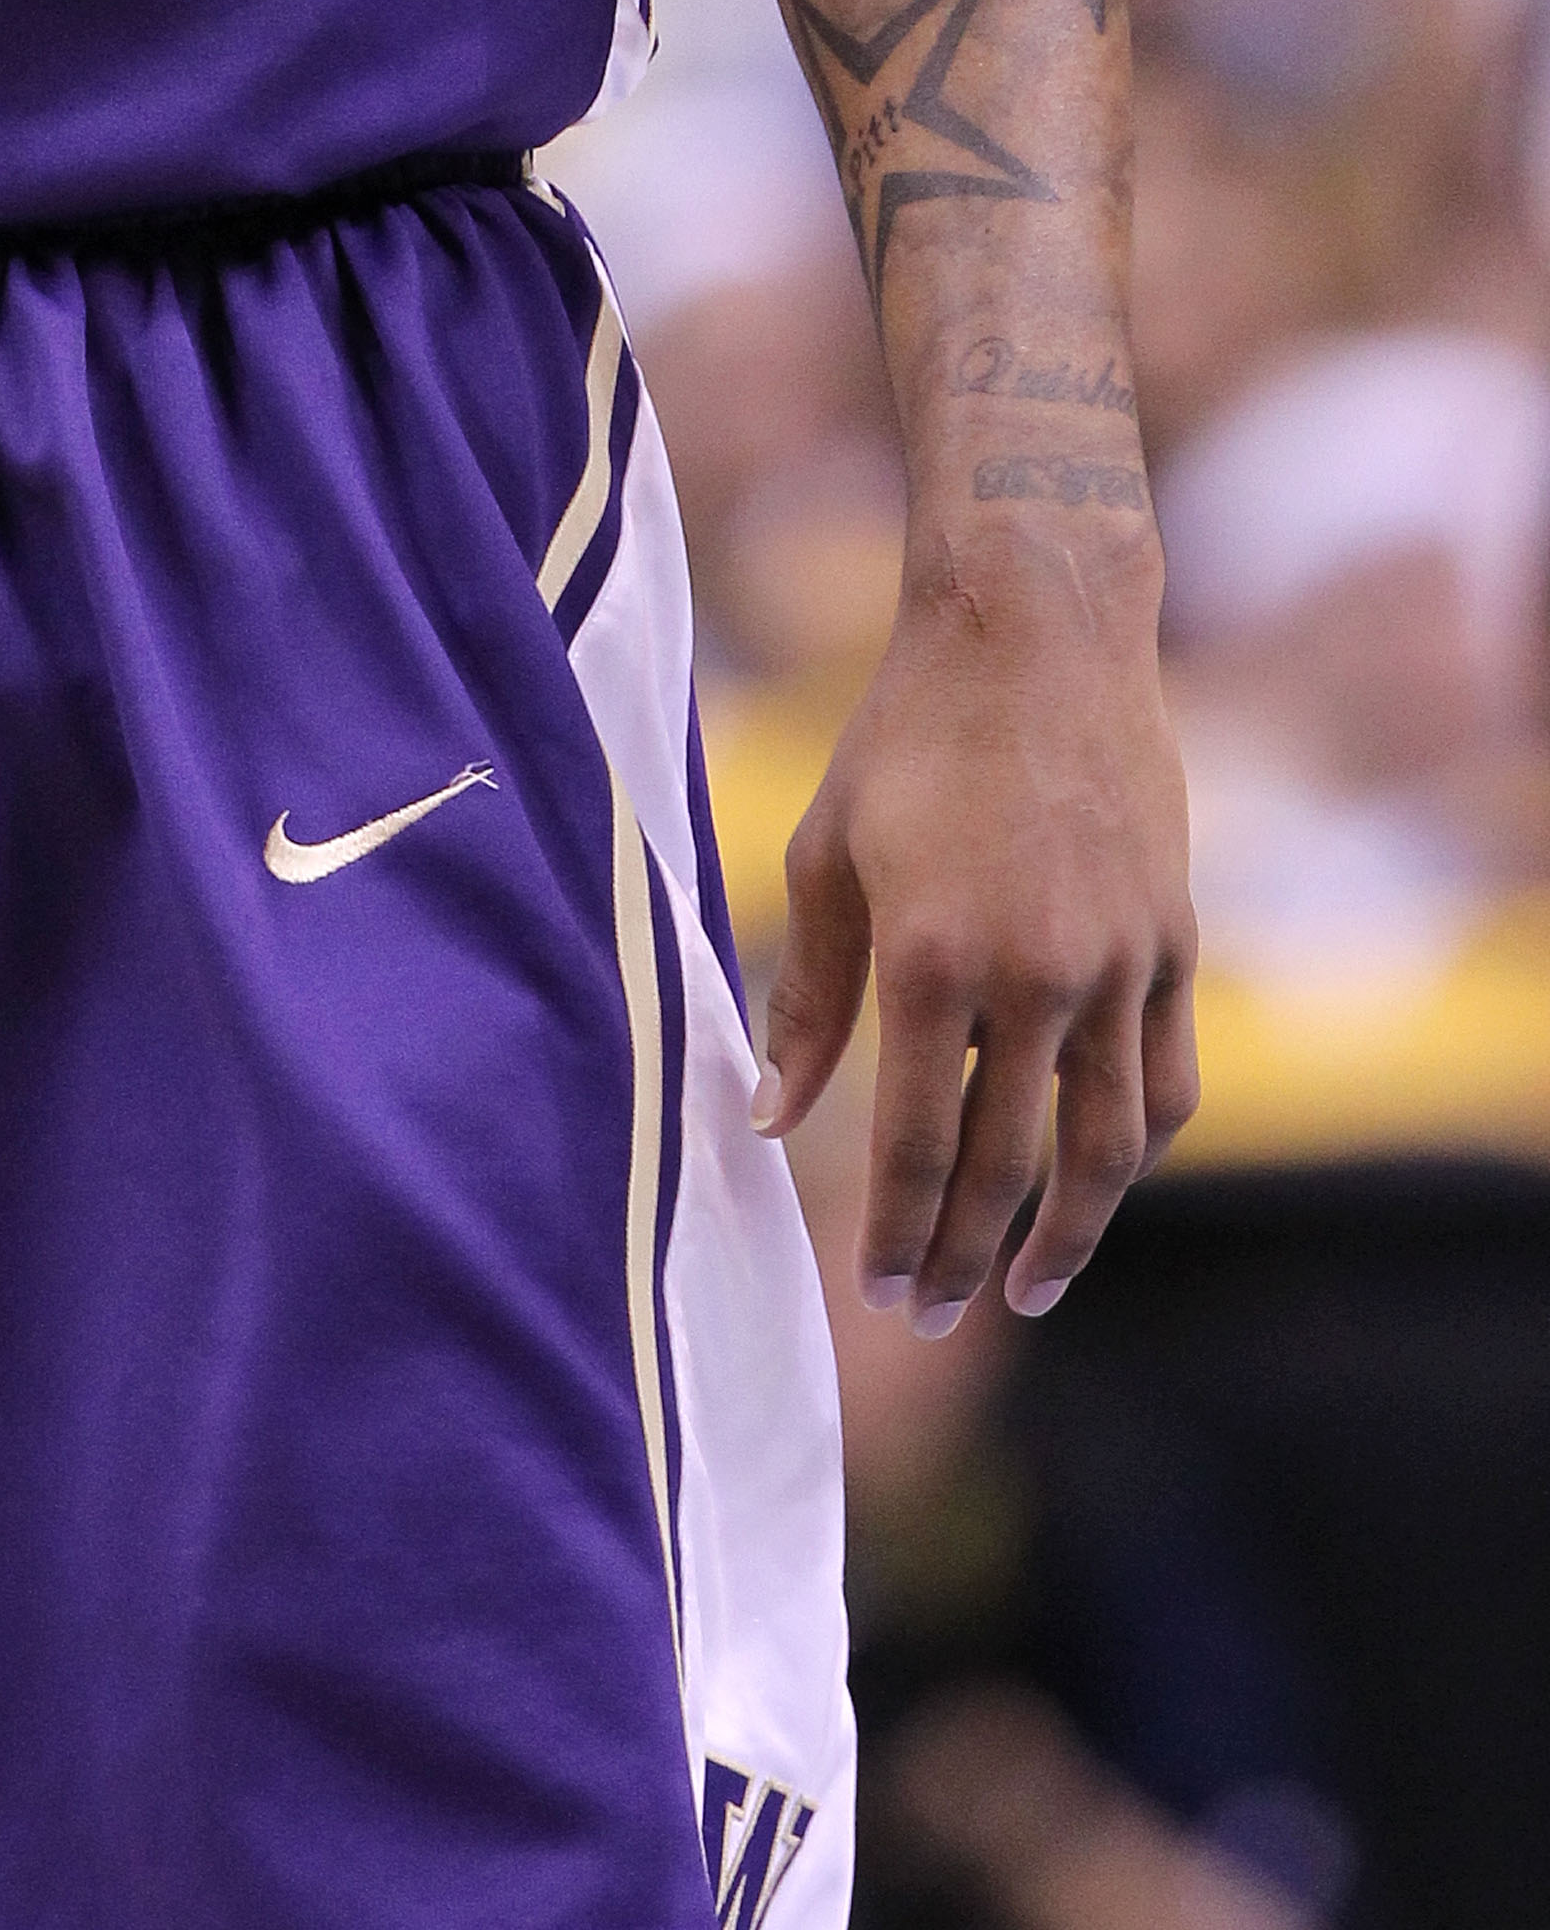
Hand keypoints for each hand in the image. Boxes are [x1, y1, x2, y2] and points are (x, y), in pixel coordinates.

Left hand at [758, 540, 1196, 1328]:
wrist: (1034, 631)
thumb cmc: (908, 737)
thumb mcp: (826, 855)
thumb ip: (805, 996)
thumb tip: (769, 1117)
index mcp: (933, 957)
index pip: (921, 1144)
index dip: (898, 1232)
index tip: (875, 1289)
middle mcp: (1037, 974)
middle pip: (1011, 1165)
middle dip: (968, 1255)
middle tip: (930, 1313)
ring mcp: (1120, 962)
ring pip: (1108, 1144)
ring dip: (1069, 1232)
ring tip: (1029, 1288)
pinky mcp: (1175, 940)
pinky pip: (1166, 1078)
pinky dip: (1137, 1146)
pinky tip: (1099, 1180)